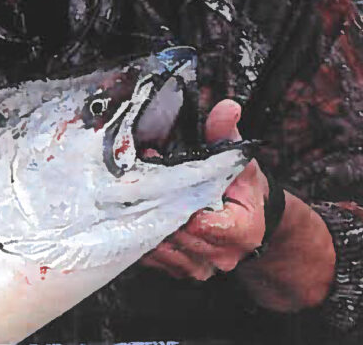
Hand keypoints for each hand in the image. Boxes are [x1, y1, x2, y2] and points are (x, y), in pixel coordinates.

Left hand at [139, 99, 269, 279]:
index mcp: (244, 229)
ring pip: (165, 251)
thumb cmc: (240, 188)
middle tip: (137, 184)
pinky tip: (136, 217)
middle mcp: (224, 254)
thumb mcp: (237, 159)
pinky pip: (155, 260)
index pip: (210, 226)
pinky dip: (143, 240)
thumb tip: (227, 108)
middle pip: (181, 237)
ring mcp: (202, 266)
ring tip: (134, 199)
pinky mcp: (182, 270)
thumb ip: (227, 135)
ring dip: (147, 224)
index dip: (183, 205)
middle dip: (159, 209)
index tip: (162, 180)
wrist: (245, 218)